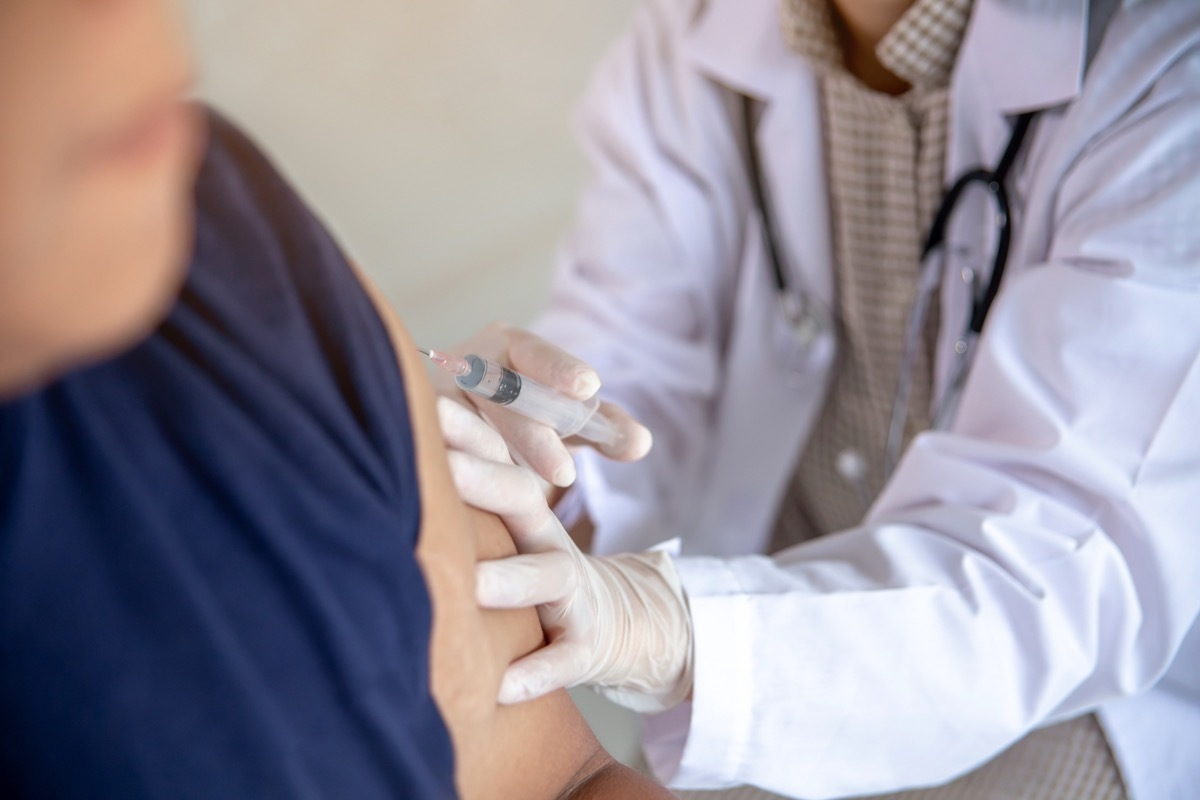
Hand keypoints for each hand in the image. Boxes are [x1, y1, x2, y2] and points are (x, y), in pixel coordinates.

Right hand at [431, 323, 651, 487]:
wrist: (462, 426)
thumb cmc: (527, 414)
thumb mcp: (569, 419)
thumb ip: (606, 428)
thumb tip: (641, 444)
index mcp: (509, 345)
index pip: (536, 352)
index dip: (560, 369)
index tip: (588, 388)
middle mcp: (468, 363)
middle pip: (500, 395)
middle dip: (533, 435)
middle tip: (564, 475)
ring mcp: (435, 397)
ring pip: (463, 425)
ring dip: (491, 457)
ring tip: (521, 492)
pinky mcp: (415, 432)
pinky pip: (435, 453)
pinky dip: (457, 473)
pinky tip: (474, 501)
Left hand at [438, 398, 691, 711]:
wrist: (622, 622)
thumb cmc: (539, 567)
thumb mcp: (512, 525)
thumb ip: (470, 492)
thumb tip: (398, 435)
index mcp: (525, 508)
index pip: (497, 456)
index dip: (467, 429)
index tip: (427, 403)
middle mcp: (550, 542)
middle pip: (523, 501)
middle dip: (483, 479)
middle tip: (440, 463)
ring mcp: (572, 594)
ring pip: (546, 579)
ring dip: (511, 580)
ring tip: (471, 585)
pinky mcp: (586, 646)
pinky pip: (564, 659)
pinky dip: (536, 673)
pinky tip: (501, 688)